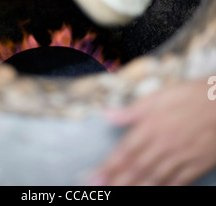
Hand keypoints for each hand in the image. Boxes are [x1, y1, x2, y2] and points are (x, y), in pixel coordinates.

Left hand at [88, 79, 215, 185]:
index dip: (108, 166)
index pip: (125, 151)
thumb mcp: (160, 96)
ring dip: (135, 189)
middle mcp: (164, 145)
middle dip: (116, 182)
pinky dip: (165, 190)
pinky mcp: (197, 164)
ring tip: (119, 196)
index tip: (93, 177)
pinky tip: (153, 193)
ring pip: (154, 179)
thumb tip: (107, 115)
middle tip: (99, 191)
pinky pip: (178, 183)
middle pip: (136, 169)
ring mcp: (181, 157)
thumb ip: (133, 110)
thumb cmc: (191, 95)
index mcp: (152, 126)